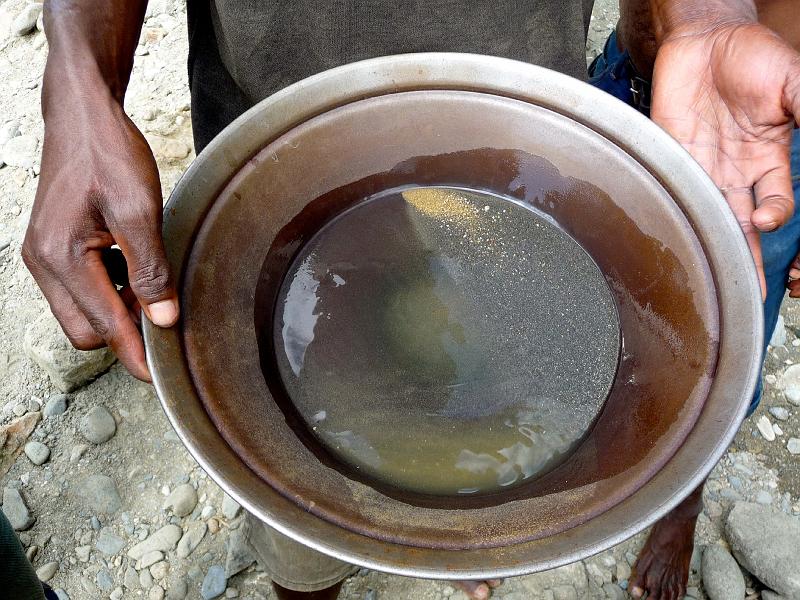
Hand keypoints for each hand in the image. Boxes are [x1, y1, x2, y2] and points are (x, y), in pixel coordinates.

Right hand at [22, 92, 178, 380]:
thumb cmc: (108, 154)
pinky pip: (80, 289)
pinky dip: (109, 288)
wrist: (82, 115)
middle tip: (163, 310)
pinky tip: (132, 263)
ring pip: (83, 312)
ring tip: (150, 279)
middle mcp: (44, 262)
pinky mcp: (52, 247)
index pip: (103, 325)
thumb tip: (163, 319)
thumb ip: (150, 269)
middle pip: (87, 329)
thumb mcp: (139, 210)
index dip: (134, 352)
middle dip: (124, 330)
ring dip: (117, 308)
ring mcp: (44, 256)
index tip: (157, 375)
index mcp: (61, 257)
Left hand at [650, 22, 799, 296]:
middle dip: (745, 256)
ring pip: (707, 216)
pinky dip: (675, 209)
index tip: (769, 219)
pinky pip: (673, 188)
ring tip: (712, 277)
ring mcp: (701, 166)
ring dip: (711, 245)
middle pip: (741, 224)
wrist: (705, 38)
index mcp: (767, 160)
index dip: (776, 216)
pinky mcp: (670, 157)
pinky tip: (676, 233)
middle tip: (745, 288)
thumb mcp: (792, 83)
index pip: (777, 203)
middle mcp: (734, 171)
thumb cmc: (752, 56)